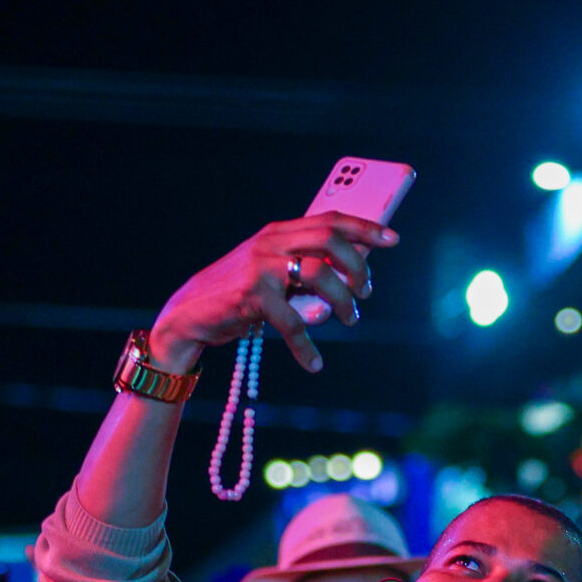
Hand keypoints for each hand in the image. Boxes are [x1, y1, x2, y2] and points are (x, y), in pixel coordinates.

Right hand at [148, 214, 399, 375]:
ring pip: (320, 275)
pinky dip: (307, 346)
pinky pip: (292, 321)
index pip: (330, 219)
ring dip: (342, 301)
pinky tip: (314, 363)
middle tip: (366, 292)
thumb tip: (353, 272)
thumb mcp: (272, 271)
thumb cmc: (239, 294)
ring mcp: (261, 267)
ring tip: (350, 319)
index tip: (392, 240)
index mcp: (280, 232)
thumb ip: (304, 265)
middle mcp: (271, 242)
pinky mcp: (252, 295)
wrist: (189, 314)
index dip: (364, 228)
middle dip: (358, 267)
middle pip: (330, 240)